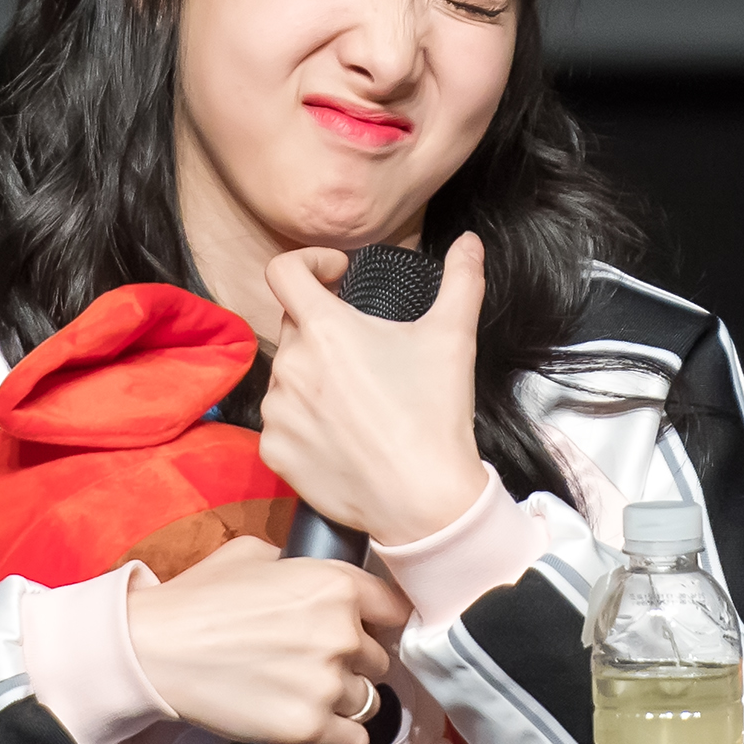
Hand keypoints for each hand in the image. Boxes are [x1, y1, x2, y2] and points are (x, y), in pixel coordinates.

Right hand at [126, 535, 407, 743]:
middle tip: (320, 662)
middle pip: (380, 659)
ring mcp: (328, 684)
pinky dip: (339, 735)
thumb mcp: (255, 554)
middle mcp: (342, 633)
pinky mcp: (309, 728)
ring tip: (310, 694)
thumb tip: (316, 579)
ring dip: (345, 699)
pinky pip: (353, 740)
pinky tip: (314, 722)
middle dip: (355, 661)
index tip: (373, 629)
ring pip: (368, 701)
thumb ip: (300, 566)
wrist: (158, 649)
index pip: (395, 607)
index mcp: (335, 584)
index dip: (381, 619)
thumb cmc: (200, 598)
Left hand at [260, 232, 488, 545]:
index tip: (336, 276)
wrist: (424, 502)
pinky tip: (340, 434)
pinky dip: (304, 421)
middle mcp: (289, 365)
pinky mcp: (273, 451)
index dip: (309, 263)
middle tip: (363, 351)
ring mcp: (276, 411)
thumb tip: (470, 241)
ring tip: (356, 399)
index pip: (283, 271)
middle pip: (293, 326)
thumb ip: (461, 280)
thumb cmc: (435, 415)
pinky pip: (281, 422)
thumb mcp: (453, 338)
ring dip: (312, 376)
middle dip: (323, 329)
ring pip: (287, 376)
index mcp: (324, 330)